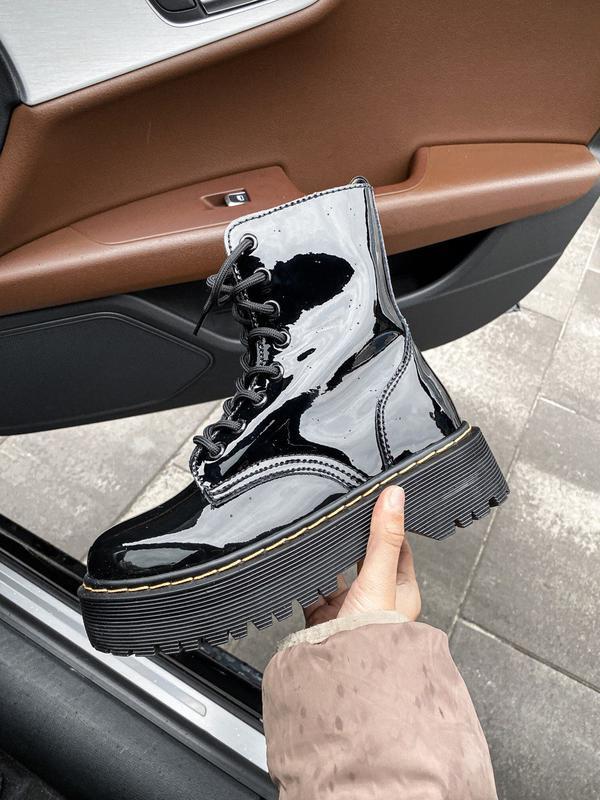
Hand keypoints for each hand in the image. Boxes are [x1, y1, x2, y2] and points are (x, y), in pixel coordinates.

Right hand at [304, 486, 420, 625]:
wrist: (340, 672)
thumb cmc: (372, 636)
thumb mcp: (380, 576)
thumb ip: (384, 536)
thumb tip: (395, 496)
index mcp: (402, 590)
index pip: (398, 548)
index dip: (389, 526)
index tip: (379, 504)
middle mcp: (377, 599)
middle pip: (366, 558)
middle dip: (354, 540)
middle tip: (345, 517)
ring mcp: (349, 608)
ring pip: (339, 573)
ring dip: (331, 560)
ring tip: (323, 538)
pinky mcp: (325, 617)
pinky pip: (315, 590)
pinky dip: (309, 579)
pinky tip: (303, 566)